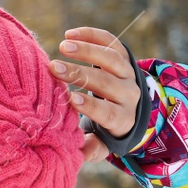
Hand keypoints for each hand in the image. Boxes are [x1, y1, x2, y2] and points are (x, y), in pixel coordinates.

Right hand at [49, 26, 140, 162]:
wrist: (133, 106)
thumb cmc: (107, 127)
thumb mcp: (103, 142)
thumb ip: (91, 148)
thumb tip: (76, 153)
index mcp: (122, 118)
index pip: (108, 112)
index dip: (90, 106)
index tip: (70, 98)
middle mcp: (129, 95)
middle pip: (107, 83)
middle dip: (80, 75)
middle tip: (54, 67)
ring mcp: (128, 73)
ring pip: (112, 59)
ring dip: (88, 51)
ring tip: (63, 46)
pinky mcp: (124, 56)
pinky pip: (111, 42)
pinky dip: (92, 35)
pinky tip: (70, 34)